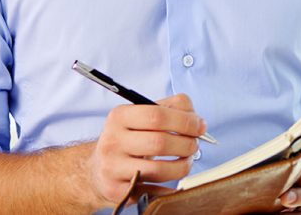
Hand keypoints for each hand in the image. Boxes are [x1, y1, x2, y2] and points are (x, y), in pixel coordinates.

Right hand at [85, 93, 205, 205]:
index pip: (157, 115)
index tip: (200, 127)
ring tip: (186, 161)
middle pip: (160, 142)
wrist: (100, 167)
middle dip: (187, 145)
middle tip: (194, 145)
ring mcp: (112, 167)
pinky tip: (173, 178)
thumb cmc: (132, 138)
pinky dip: (170, 186)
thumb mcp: (146, 115)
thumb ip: (174, 108)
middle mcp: (112, 141)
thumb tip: (198, 123)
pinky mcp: (116, 190)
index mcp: (120, 116)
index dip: (185, 121)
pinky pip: (153, 190)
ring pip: (159, 170)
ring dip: (182, 166)